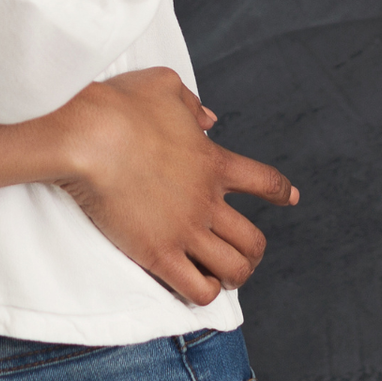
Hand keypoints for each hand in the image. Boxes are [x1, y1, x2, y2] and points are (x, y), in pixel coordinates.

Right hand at [54, 69, 299, 306]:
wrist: (89, 136)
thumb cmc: (121, 106)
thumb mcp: (166, 86)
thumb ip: (193, 105)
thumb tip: (210, 119)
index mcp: (214, 162)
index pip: (265, 181)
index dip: (282, 192)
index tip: (292, 198)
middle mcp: (207, 200)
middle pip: (254, 239)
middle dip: (254, 251)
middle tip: (244, 254)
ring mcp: (186, 230)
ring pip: (233, 269)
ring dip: (234, 276)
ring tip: (224, 278)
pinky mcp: (158, 254)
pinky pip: (198, 290)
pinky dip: (205, 293)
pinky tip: (198, 286)